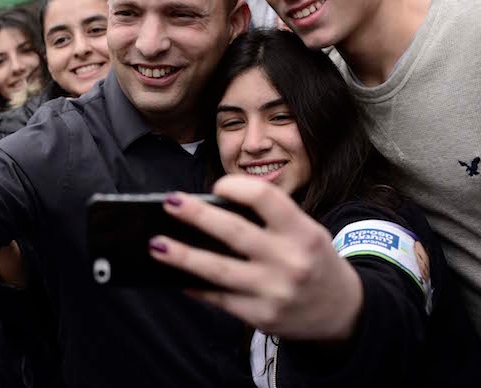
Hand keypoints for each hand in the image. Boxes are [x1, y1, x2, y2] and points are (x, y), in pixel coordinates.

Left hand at [149, 175, 362, 340]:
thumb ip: (269, 222)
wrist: (345, 312)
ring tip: (157, 244)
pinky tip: (178, 276)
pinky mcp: (262, 316)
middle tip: (169, 202)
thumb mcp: (306, 233)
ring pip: (218, 270)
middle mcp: (289, 261)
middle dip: (197, 216)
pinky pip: (221, 299)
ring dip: (183, 256)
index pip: (265, 198)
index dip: (236, 187)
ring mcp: (274, 292)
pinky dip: (197, 286)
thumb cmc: (314, 261)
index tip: (216, 187)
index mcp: (302, 232)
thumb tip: (211, 211)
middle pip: (233, 232)